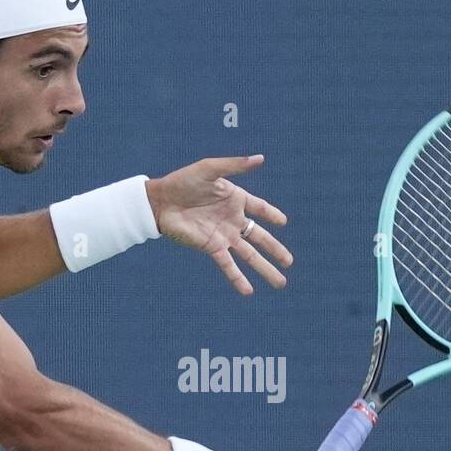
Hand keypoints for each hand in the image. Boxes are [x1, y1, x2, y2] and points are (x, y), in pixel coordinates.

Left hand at [145, 156, 292, 294]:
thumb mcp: (210, 169)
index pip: (261, 209)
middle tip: (290, 262)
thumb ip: (235, 165)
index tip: (283, 222)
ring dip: (265, 269)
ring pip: (250, 255)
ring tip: (280, 283)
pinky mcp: (212, 247)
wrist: (161, 201)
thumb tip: (260, 158)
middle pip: (261, 238)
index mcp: (236, 199)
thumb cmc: (183, 181)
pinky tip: (249, 291)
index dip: (272, 214)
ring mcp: (224, 235)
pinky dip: (238, 278)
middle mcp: (233, 219)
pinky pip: (229, 265)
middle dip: (276, 250)